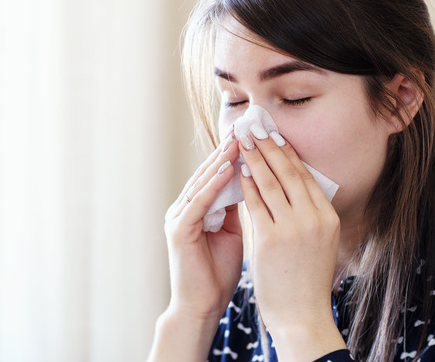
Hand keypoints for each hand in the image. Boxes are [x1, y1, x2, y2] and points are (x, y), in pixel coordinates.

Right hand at [163, 132, 243, 321]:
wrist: (202, 307)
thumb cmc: (218, 273)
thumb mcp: (233, 233)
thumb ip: (237, 208)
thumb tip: (255, 183)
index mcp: (197, 209)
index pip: (217, 175)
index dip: (236, 156)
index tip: (256, 138)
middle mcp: (184, 208)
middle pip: (208, 173)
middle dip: (228, 151)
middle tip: (247, 128)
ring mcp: (178, 217)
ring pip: (202, 182)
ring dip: (221, 161)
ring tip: (239, 141)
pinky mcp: (178, 230)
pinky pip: (198, 202)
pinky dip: (213, 185)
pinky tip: (228, 169)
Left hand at [238, 131, 345, 359]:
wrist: (302, 317)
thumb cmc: (306, 281)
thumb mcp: (320, 243)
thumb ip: (310, 215)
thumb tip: (296, 188)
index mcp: (328, 218)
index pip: (305, 177)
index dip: (288, 153)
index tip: (275, 135)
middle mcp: (314, 219)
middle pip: (289, 173)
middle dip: (270, 146)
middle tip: (256, 127)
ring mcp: (293, 228)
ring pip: (271, 183)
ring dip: (255, 158)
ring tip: (244, 141)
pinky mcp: (271, 239)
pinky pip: (256, 203)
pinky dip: (246, 184)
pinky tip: (238, 170)